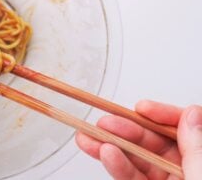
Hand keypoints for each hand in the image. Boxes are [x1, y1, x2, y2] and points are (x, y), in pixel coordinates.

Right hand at [76, 100, 201, 179]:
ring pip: (137, 158)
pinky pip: (132, 177)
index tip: (142, 108)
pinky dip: (117, 166)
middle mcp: (185, 169)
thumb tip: (192, 115)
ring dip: (111, 145)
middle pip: (154, 140)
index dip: (162, 114)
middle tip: (104, 122)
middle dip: (126, 129)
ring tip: (90, 137)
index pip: (184, 127)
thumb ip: (198, 151)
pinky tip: (105, 154)